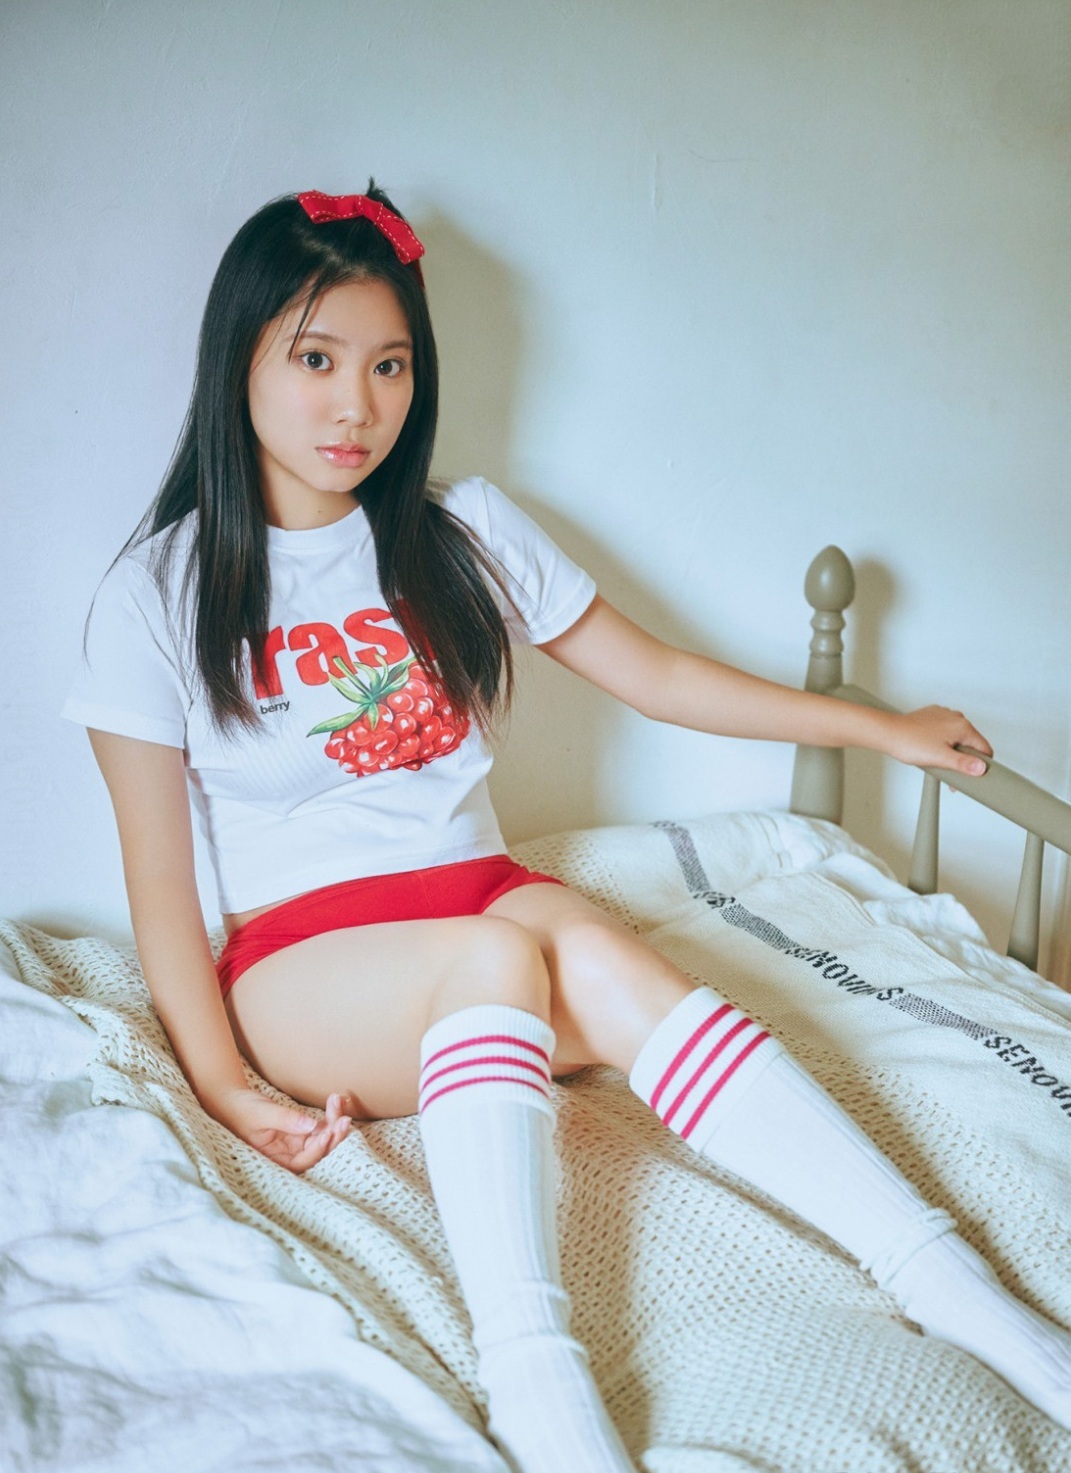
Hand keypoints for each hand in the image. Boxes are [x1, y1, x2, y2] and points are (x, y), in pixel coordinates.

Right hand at [205, 1086, 354, 1172]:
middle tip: (344, 1118)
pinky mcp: (300, 1132)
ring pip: (323, 1137)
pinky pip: (320, 1126)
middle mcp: (288, 1156)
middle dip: (333, 1136)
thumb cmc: (242, 1110)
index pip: (302, 1161)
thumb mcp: (262, 1113)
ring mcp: (296, 1144)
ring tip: (338, 1100)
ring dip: (334, 1120)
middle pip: (318, 1152)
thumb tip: (311, 1125)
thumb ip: (286, 1119)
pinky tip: (337, 1099)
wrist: (232, 1101)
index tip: (329, 1131)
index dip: (318, 1149)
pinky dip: (330, 1114)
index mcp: (275, 1160)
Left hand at [882, 705, 992, 776]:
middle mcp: (956, 717)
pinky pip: (945, 731)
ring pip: (958, 737)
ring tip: (936, 759)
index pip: (985, 748)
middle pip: (971, 743)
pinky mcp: (933, 716)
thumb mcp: (941, 758)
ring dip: (952, 751)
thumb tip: (981, 768)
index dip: (980, 766)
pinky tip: (930, 749)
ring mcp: (944, 715)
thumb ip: (964, 764)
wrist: (888, 733)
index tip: (969, 776)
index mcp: (963, 726)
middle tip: (949, 771)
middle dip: (964, 759)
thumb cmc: (910, 743)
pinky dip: (942, 741)